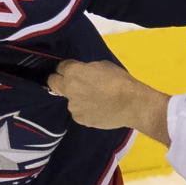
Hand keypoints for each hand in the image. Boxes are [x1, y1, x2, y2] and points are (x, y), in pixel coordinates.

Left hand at [47, 60, 171, 144]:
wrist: (132, 104)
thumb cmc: (121, 82)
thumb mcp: (103, 65)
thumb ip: (87, 69)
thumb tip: (84, 73)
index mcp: (73, 72)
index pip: (60, 67)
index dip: (67, 68)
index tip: (72, 70)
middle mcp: (69, 88)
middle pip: (53, 82)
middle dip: (59, 81)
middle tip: (72, 82)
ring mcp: (73, 106)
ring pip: (69, 99)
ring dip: (77, 98)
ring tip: (96, 99)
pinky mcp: (79, 119)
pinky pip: (78, 111)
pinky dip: (85, 110)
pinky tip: (98, 108)